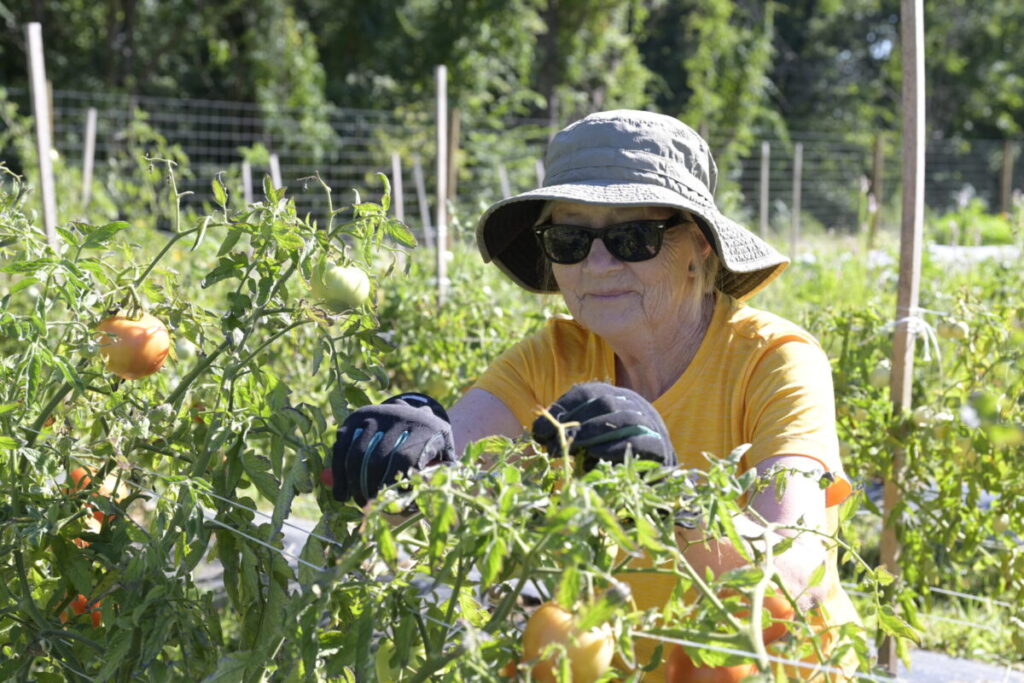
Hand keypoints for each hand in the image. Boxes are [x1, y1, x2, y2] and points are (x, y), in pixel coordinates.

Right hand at [331, 393, 455, 505]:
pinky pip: (342, 447)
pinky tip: (342, 494)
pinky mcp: (356, 417)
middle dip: (371, 488)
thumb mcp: (444, 456)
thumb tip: (417, 503)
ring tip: (359, 503)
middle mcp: (398, 416)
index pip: (403, 457)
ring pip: (357, 454)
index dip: (393, 483)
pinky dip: (339, 473)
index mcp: (424, 427)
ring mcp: (374, 415)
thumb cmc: (432, 445)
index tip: (391, 504)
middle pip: (377, 458)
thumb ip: (436, 478)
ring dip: (354, 484)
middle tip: (371, 508)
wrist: (417, 413)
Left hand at [531, 382, 676, 469]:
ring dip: (593, 432)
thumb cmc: (613, 454)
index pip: (586, 392)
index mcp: (614, 396)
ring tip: (572, 447)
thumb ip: (569, 432)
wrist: (654, 475)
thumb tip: (539, 432)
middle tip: (552, 444)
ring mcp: (650, 422)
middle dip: (574, 423)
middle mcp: (633, 403)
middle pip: (604, 403)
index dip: (562, 407)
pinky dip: (615, 447)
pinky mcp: (660, 446)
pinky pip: (639, 441)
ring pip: (622, 417)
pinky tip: (596, 454)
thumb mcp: (588, 439)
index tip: (540, 428)